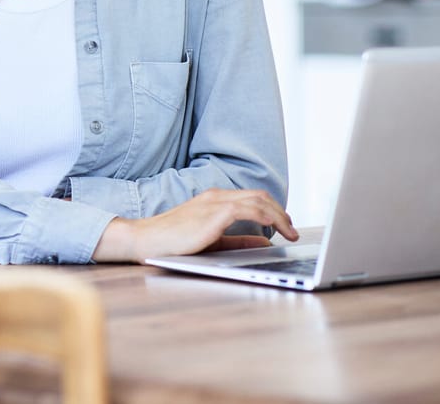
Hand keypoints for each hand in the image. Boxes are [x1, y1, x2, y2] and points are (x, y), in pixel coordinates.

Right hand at [93, 188, 298, 262]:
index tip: (285, 224)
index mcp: (214, 199)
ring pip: (258, 201)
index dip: (272, 208)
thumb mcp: (212, 242)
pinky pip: (249, 210)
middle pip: (259, 196)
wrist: (147, 240)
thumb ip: (238, 241)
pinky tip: (275, 230)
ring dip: (279, 216)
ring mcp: (215, 202)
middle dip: (281, 212)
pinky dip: (267, 218)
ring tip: (291, 232)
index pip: (252, 197)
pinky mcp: (214, 214)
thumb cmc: (174, 243)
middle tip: (293, 229)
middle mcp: (217, 196)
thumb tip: (265, 243)